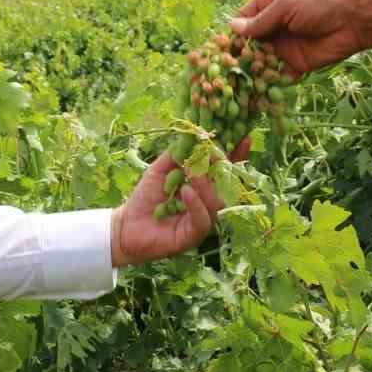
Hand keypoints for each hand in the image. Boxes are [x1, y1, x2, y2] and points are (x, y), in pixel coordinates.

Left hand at [110, 142, 247, 266]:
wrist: (127, 225)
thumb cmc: (145, 198)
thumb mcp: (160, 169)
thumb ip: (177, 154)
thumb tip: (194, 136)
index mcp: (202, 187)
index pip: (223, 171)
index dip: (235, 155)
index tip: (244, 138)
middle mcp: (207, 203)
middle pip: (226, 185)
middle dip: (221, 167)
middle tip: (211, 154)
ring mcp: (203, 220)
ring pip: (216, 201)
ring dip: (205, 184)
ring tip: (191, 173)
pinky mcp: (194, 235)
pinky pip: (203, 218)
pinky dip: (196, 203)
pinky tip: (186, 191)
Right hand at [230, 0, 364, 75]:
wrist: (355, 22)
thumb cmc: (320, 4)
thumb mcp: (286, 6)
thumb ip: (260, 20)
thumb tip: (233, 27)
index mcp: (270, 5)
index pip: (243, 18)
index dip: (231, 31)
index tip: (218, 46)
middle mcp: (274, 26)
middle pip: (248, 42)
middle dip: (237, 55)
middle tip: (223, 69)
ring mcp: (283, 46)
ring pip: (260, 61)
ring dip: (249, 71)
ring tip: (236, 83)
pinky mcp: (294, 64)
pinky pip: (276, 75)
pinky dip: (267, 83)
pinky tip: (256, 91)